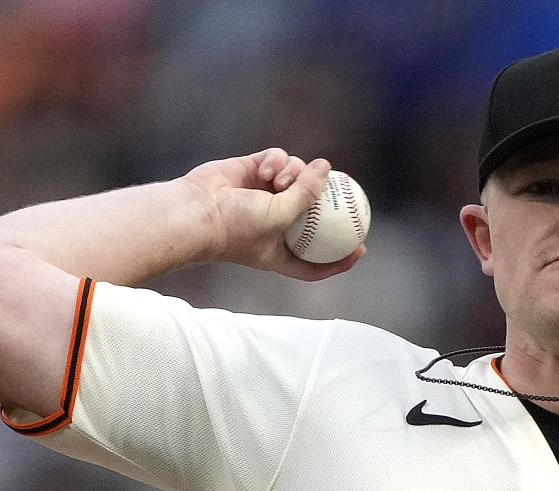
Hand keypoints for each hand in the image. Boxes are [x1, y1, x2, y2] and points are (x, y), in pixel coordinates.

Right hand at [183, 149, 365, 280]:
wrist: (197, 209)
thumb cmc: (236, 226)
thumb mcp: (281, 216)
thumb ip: (308, 193)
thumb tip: (327, 167)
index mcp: (281, 251)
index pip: (316, 261)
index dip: (340, 258)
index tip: (361, 248)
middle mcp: (275, 224)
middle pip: (312, 211)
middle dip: (324, 199)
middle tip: (342, 189)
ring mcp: (264, 195)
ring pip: (297, 176)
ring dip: (294, 174)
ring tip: (279, 181)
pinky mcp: (252, 171)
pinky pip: (276, 160)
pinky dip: (275, 162)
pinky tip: (265, 170)